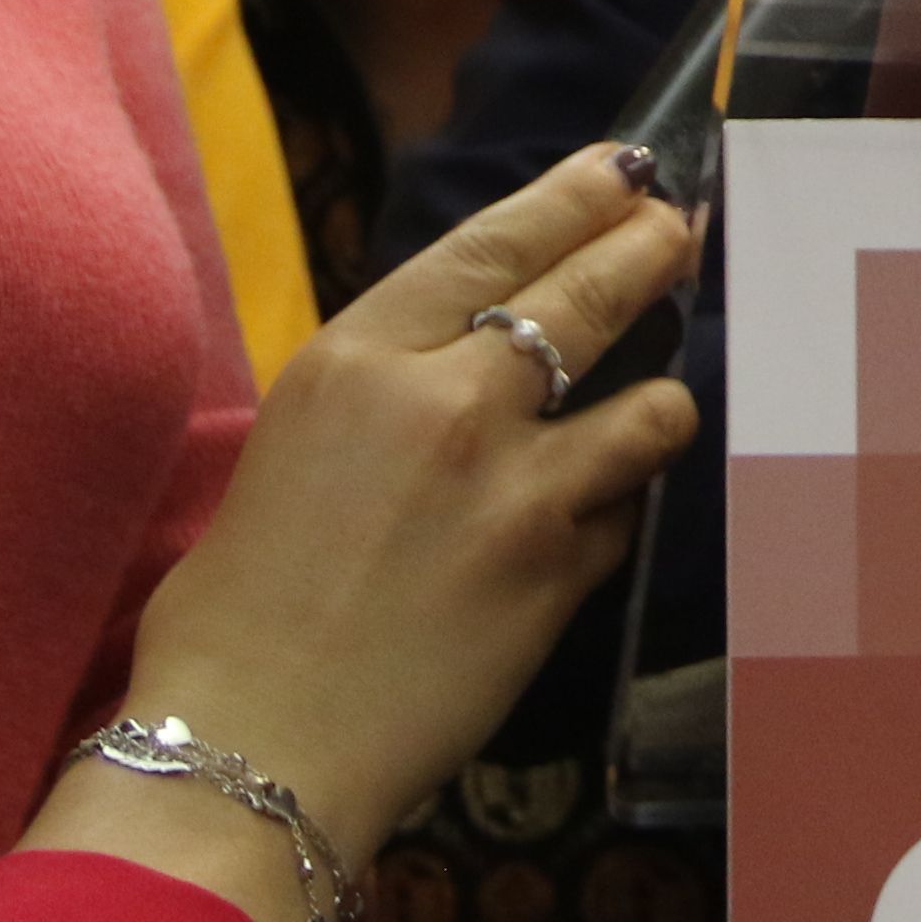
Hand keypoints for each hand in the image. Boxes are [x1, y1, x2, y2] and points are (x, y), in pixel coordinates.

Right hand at [34, 148, 695, 914]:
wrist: (247, 750)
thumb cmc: (235, 616)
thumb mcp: (293, 450)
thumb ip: (385, 393)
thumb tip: (458, 363)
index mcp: (356, 357)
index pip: (494, 245)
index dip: (575, 198)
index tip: (627, 171)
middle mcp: (445, 401)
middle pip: (588, 294)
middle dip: (651, 253)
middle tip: (684, 235)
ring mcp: (516, 486)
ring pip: (647, 405)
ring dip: (657, 402)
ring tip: (651, 406)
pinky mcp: (559, 570)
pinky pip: (622, 515)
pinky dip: (616, 514)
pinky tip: (594, 525)